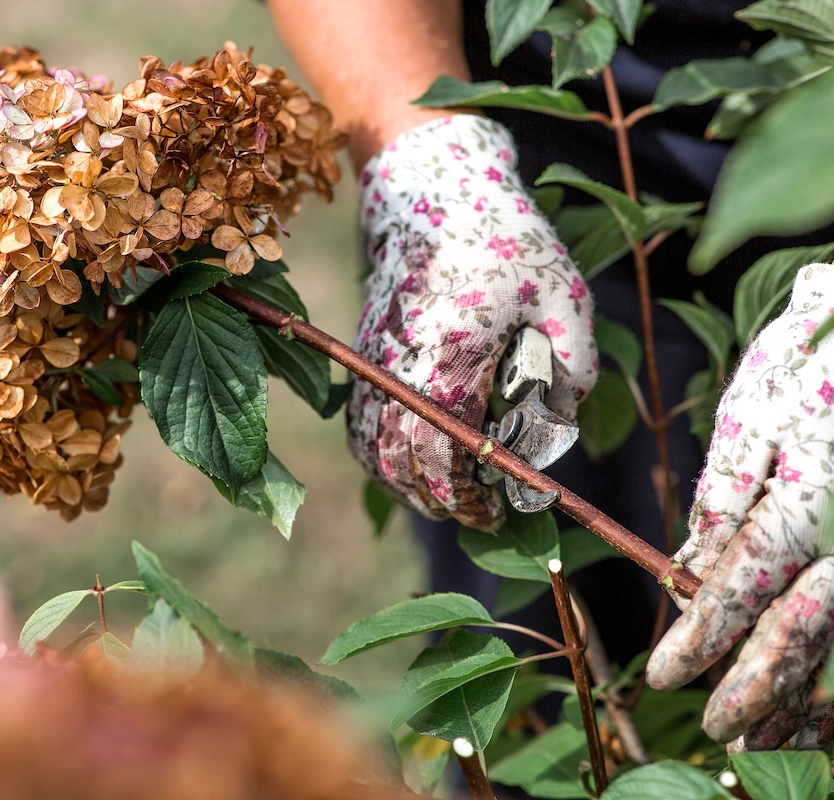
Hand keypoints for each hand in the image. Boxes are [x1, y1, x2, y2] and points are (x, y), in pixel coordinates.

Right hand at [348, 115, 596, 529]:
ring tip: (440, 500)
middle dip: (439, 501)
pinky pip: (356, 420)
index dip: (468, 495)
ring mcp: (374, 360)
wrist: (431, 189)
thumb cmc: (503, 236)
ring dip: (402, 484)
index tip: (497, 511)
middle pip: (403, 461)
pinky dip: (375, 454)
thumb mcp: (562, 292)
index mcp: (451, 357)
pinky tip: (402, 465)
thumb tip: (561, 419)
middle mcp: (401, 367)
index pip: (447, 452)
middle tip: (475, 515)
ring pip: (371, 447)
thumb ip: (573, 361)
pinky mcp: (364, 350)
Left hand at [647, 263, 833, 749]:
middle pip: (807, 628)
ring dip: (811, 697)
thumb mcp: (761, 408)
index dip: (704, 634)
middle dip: (760, 687)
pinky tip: (824, 705)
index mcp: (811, 495)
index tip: (668, 674)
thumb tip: (691, 563)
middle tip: (722, 732)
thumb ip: (728, 492)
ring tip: (772, 739)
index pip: (747, 582)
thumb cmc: (820, 358)